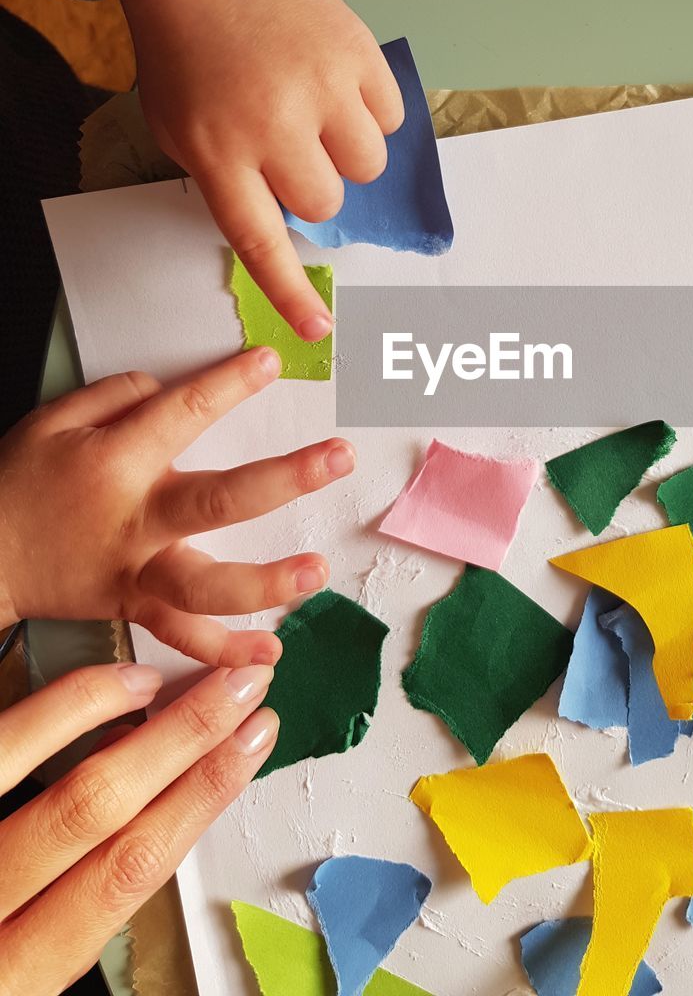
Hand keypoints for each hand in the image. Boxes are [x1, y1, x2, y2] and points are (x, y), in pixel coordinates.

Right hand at [0, 347, 354, 664]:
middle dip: (285, 479)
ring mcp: (136, 571)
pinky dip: (223, 650)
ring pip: (206, 585)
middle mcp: (134, 520)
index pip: (183, 414)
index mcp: (115, 462)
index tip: (272, 363)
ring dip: (267, 581)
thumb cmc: (20, 484)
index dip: (230, 384)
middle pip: (218, 501)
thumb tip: (169, 387)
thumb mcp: (53, 420)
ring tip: (317, 571)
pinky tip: (267, 653)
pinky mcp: (134, 608)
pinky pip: (182, 636)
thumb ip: (117, 397)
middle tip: (338, 459)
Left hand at [0, 660, 277, 991]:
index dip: (202, 797)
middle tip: (245, 686)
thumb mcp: (13, 982)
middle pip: (99, 810)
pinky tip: (81, 689)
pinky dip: (40, 713)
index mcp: (12, 978)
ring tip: (167, 679)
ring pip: (34, 773)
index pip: (128, 870)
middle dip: (185, 740)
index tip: (253, 743)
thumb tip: (141, 832)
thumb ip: (63, 924)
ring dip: (111, 715)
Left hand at [105, 0, 404, 340]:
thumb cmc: (186, 54)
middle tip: (295, 150)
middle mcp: (273, 125)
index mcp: (218, 152)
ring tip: (321, 113)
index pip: (260, 239)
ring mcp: (321, 86)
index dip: (290, 290)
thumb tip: (290, 222)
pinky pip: (391, 115)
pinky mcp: (357, 52)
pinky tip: (338, 83)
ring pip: (368, 165)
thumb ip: (229, 181)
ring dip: (349, 152)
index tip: (318, 330)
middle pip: (327, 203)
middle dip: (316, 188)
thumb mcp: (181, 130)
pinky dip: (372, 110)